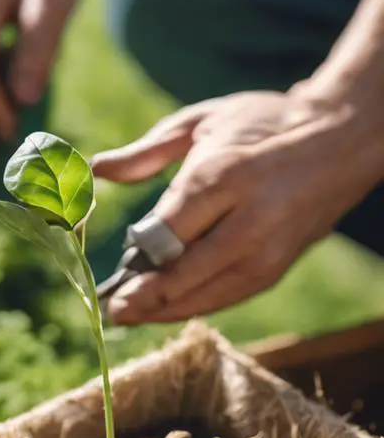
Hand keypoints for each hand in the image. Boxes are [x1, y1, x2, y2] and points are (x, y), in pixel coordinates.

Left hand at [92, 88, 381, 323]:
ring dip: (165, 310)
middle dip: (145, 296)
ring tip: (131, 316)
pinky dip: (195, 305)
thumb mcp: (202, 121)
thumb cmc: (262, 125)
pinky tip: (167, 308)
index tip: (113, 268)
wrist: (340, 142)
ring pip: (206, 294)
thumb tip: (98, 169)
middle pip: (185, 273)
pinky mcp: (276, 269)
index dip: (136, 256)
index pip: (167, 231)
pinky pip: (228, 298)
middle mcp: (247, 219)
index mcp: (222, 176)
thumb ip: (148, 151)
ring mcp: (266, 251)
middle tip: (113, 309)